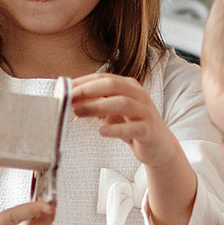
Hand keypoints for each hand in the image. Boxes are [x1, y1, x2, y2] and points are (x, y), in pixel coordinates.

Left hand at [71, 74, 195, 224]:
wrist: (159, 146)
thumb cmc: (132, 125)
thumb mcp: (112, 111)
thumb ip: (95, 103)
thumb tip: (69, 98)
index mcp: (128, 86)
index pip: (103, 78)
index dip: (83, 82)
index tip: (64, 88)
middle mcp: (138, 95)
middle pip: (112, 85)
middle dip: (88, 90)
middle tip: (69, 97)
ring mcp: (145, 112)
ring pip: (122, 103)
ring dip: (97, 106)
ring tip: (79, 112)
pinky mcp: (149, 130)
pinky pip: (133, 128)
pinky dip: (117, 129)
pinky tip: (102, 132)